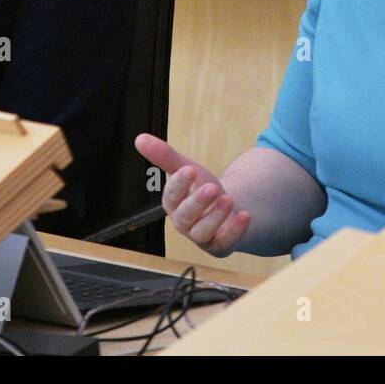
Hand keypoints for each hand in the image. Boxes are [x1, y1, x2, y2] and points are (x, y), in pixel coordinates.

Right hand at [134, 133, 250, 257]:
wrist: (224, 209)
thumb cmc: (199, 188)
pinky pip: (224, 242)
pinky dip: (235, 230)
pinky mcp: (219, 246)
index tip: (190, 169)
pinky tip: (245, 215)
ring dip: (216, 216)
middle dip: (198, 202)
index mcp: (173, 203)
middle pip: (186, 215)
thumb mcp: (186, 169)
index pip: (171, 195)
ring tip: (228, 198)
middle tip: (212, 187)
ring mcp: (201, 236)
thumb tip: (139, 138)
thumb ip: (165, 156)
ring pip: (203, 231)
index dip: (180, 183)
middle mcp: (183, 222)